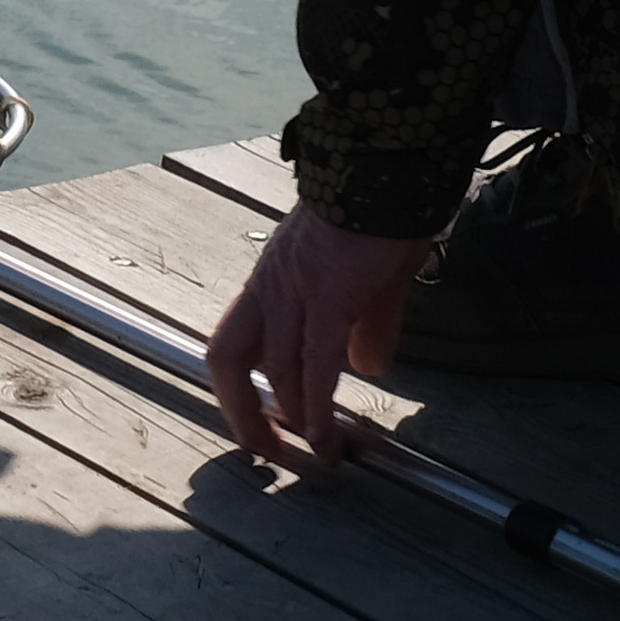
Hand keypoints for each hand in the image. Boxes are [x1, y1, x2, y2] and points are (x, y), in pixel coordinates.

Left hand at [203, 205, 437, 459]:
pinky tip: (327, 437)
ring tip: (316, 453)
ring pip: (275, 369)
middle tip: (266, 451)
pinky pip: (316, 364)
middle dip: (242, 412)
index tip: (258, 422)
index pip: (235, 342)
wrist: (391, 167)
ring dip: (292, 419)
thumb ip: (368, 323)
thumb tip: (368, 365)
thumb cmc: (382, 213)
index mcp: (274, 280)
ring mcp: (296, 290)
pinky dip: (318, 408)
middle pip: (228, 358)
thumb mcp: (372, 276)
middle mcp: (272, 286)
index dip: (238, 388)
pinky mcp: (330, 295)